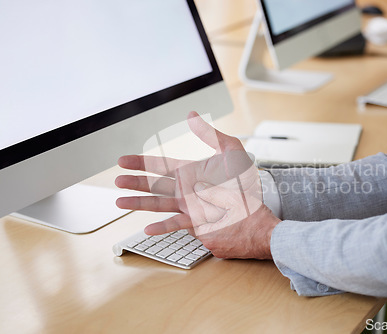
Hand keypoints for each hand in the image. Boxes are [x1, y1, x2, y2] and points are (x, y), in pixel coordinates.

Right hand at [115, 112, 271, 251]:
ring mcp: (190, 207)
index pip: (161, 165)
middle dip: (135, 182)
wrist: (255, 214)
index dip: (142, 162)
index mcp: (193, 172)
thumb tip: (191, 116)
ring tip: (120, 202)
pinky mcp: (195, 224)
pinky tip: (147, 228)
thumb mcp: (231, 153)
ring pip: (158, 204)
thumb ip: (211, 134)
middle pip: (155, 184)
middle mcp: (188, 189)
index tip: (124, 160)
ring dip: (139, 203)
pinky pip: (174, 224)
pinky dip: (160, 227)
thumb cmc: (247, 185)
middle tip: (117, 179)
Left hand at [193, 182, 280, 258]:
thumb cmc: (257, 223)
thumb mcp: (235, 200)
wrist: (274, 240)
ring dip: (211, 222)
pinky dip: (221, 229)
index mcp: (208, 234)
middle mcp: (212, 245)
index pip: (188, 220)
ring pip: (209, 233)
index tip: (187, 200)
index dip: (187, 208)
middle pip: (198, 227)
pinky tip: (229, 220)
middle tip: (204, 202)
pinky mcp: (230, 252)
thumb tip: (199, 188)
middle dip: (200, 215)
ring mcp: (221, 251)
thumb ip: (214, 193)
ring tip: (218, 209)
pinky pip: (220, 239)